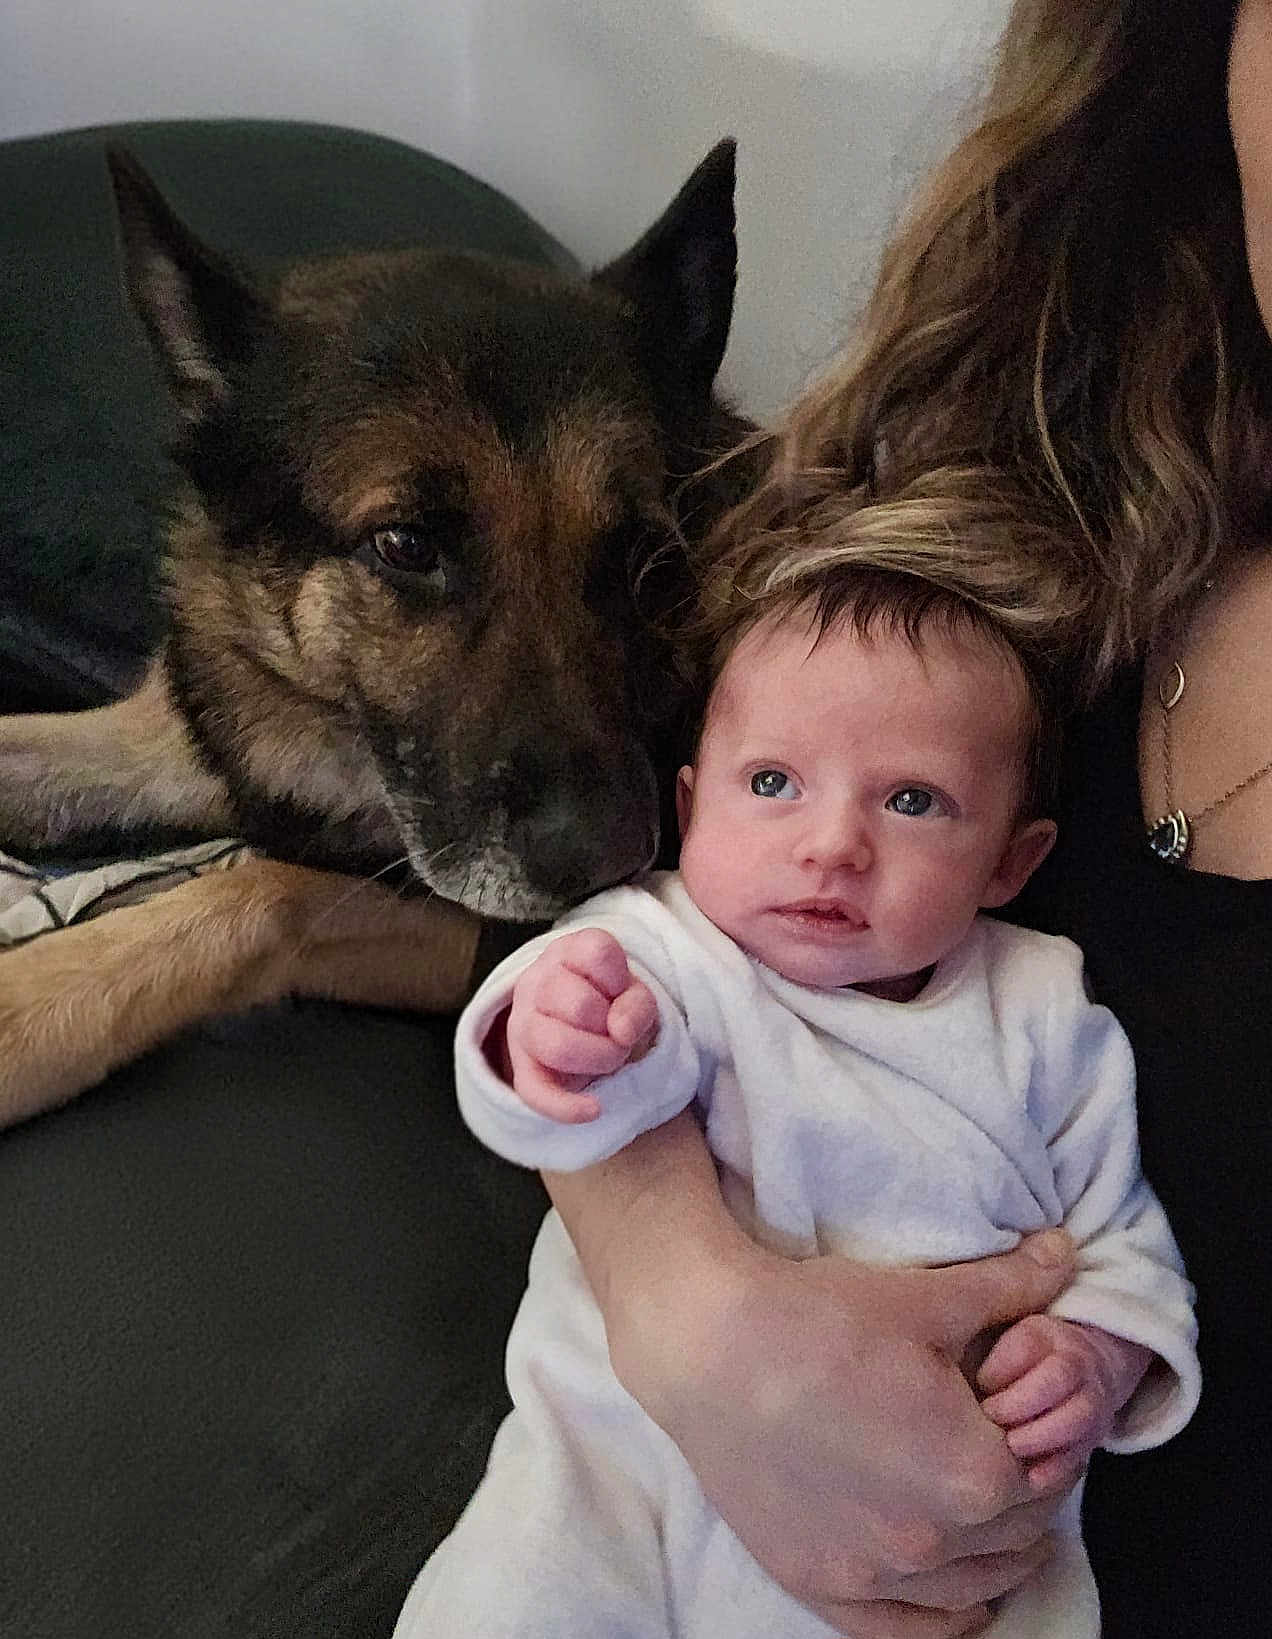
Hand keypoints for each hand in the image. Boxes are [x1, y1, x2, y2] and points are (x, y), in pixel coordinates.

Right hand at [503, 928, 657, 1121]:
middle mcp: (536, 981)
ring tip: (609, 1058)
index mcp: (567, 952)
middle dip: (613, 1030)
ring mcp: (522, 1023)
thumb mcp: (634, 995)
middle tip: (618, 1035)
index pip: (597, 952)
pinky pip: (535, 1091)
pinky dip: (567, 1107)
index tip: (620, 991)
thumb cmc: (610, 1004)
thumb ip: (637, 1005)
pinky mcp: (520, 1066)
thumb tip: (620, 1031)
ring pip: (557, 1045)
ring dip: (598, 1059)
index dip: (620, 978)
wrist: (578, 1030)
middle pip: (580, 1005)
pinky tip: (593, 1109)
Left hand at [978, 1315, 1153, 1492]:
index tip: (981, 1386)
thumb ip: (1001, 1356)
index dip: (1003, 1369)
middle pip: (1058, 1379)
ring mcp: (1093, 1403)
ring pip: (1075, 1420)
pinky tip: (1032, 1479)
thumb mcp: (1016, 1339)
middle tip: (992, 1417)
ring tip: (1012, 1446)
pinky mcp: (1093, 1438)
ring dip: (1040, 1437)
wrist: (1096, 1363)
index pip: (1029, 1346)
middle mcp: (1080, 1368)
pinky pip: (1080, 1455)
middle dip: (1022, 1403)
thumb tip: (983, 1386)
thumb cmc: (1039, 1354)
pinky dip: (1056, 1469)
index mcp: (1051, 1338)